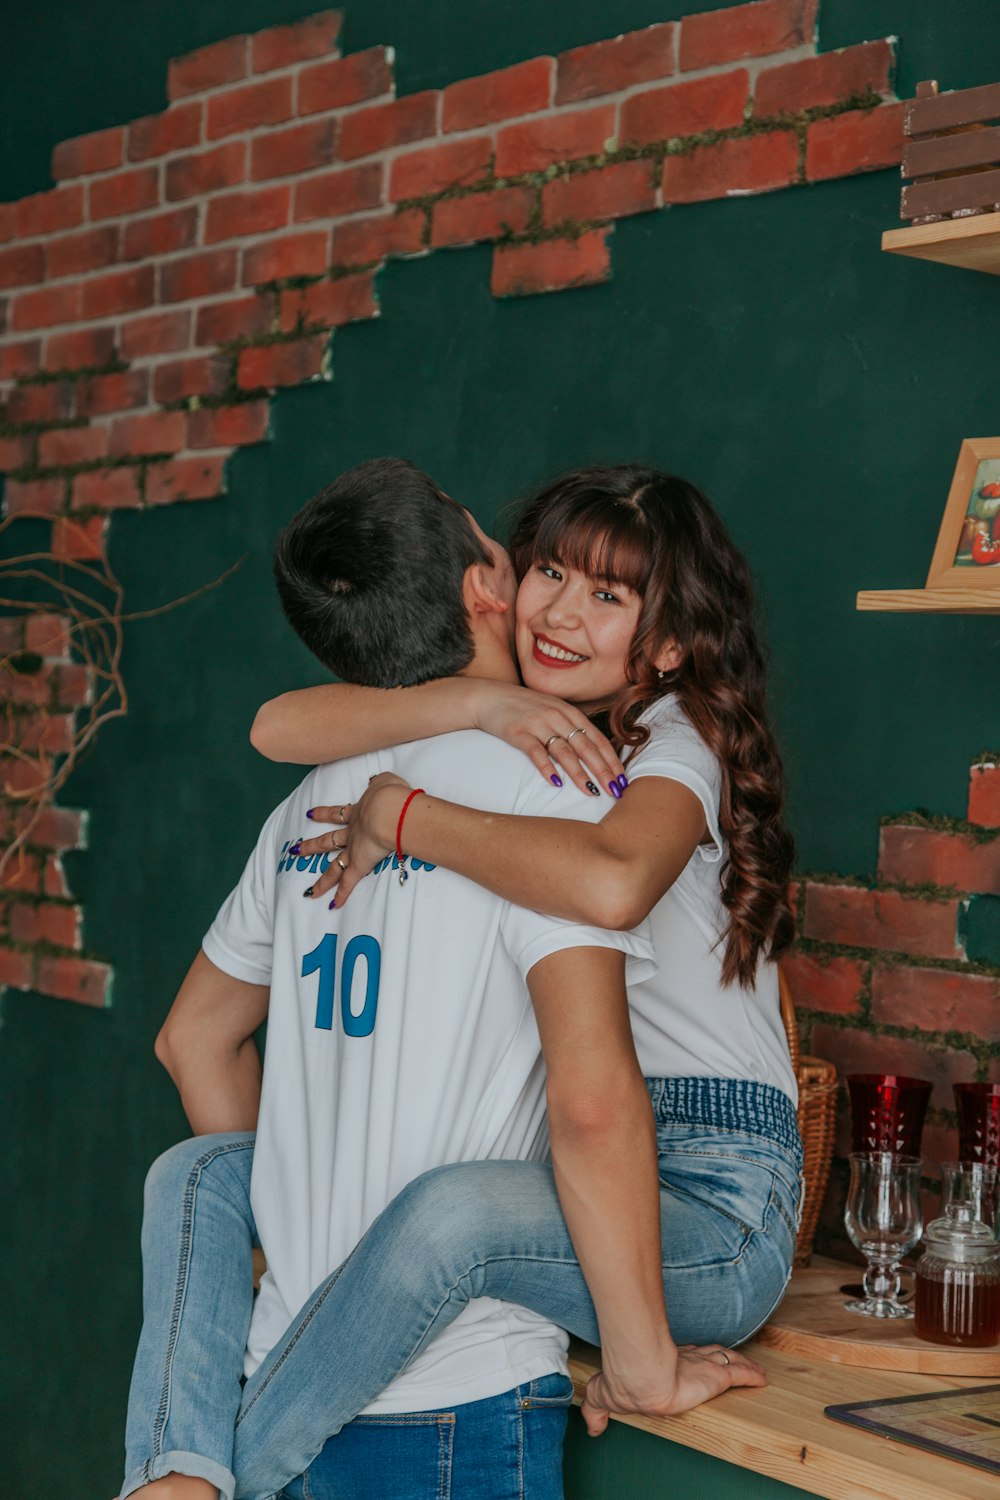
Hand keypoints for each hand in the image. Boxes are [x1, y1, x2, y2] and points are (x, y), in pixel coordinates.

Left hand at [291, 773, 410, 905]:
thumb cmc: (393, 795)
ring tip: (309, 891)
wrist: (392, 811)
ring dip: (321, 880)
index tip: (310, 813)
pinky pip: (349, 883)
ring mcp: (354, 850)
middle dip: (311, 846)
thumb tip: (376, 782)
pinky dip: (342, 895)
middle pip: (327, 841)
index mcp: (357, 812)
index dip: (323, 813)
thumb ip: (380, 782)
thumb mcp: (386, 781)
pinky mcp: (360, 864)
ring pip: (333, 868)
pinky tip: (333, 906)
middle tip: (296, 851)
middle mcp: (352, 833)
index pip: (336, 813)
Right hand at [472, 681, 625, 798]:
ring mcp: (539, 724)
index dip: (612, 761)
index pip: (598, 740)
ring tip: (591, 791)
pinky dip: (547, 768)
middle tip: (615, 791)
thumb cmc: (525, 708)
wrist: (490, 697)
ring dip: (580, 773)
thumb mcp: (553, 711)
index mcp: (570, 713)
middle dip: (603, 770)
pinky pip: (536, 752)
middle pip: (586, 747)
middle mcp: (558, 717)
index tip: (622, 780)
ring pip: (565, 751)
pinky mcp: (519, 732)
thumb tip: (594, 754)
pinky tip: (556, 783)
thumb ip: (572, 728)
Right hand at [580, 1344, 766, 1436]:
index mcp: (662, 1365)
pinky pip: (740, 1373)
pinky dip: (752, 1375)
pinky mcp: (717, 1375)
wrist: (643, 1379)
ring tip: (753, 1370)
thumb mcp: (603, 1396)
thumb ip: (596, 1410)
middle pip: (707, 1355)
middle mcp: (685, 1361)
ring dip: (739, 1364)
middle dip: (717, 1357)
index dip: (690, 1358)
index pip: (681, 1358)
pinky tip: (762, 1378)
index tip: (697, 1359)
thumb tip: (592, 1428)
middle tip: (728, 1361)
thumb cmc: (627, 1383)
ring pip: (726, 1359)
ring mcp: (703, 1366)